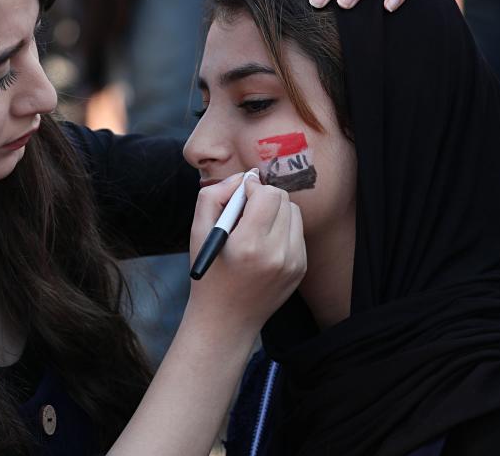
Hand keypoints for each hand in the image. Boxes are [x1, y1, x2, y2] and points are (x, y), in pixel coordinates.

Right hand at [185, 171, 305, 335]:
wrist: (226, 320)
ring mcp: (293, 263)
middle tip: (246, 213)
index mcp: (249, 244)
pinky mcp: (300, 268)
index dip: (251, 188)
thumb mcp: (198, 232)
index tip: (240, 197)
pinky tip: (264, 245)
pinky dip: (282, 230)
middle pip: (283, 199)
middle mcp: (276, 254)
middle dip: (263, 198)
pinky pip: (297, 232)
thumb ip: (214, 196)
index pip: (267, 194)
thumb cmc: (209, 274)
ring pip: (293, 212)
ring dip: (275, 212)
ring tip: (255, 229)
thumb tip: (241, 178)